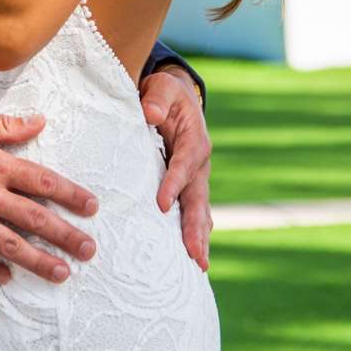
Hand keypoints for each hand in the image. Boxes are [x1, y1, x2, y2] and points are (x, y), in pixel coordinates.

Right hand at [0, 105, 99, 284]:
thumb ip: (6, 127)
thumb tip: (39, 122)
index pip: (42, 181)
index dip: (70, 195)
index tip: (91, 207)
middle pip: (34, 218)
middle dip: (65, 235)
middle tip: (89, 250)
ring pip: (10, 244)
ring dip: (39, 260)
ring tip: (61, 273)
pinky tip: (7, 278)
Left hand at [140, 67, 212, 272]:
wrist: (175, 98)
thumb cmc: (165, 94)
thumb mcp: (162, 87)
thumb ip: (158, 98)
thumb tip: (150, 113)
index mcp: (193, 139)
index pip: (183, 164)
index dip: (174, 184)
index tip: (162, 205)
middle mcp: (199, 164)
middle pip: (198, 198)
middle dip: (196, 226)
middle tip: (194, 254)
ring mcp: (197, 179)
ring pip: (200, 211)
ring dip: (199, 237)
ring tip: (199, 264)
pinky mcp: (189, 187)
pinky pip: (194, 213)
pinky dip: (196, 234)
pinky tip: (193, 257)